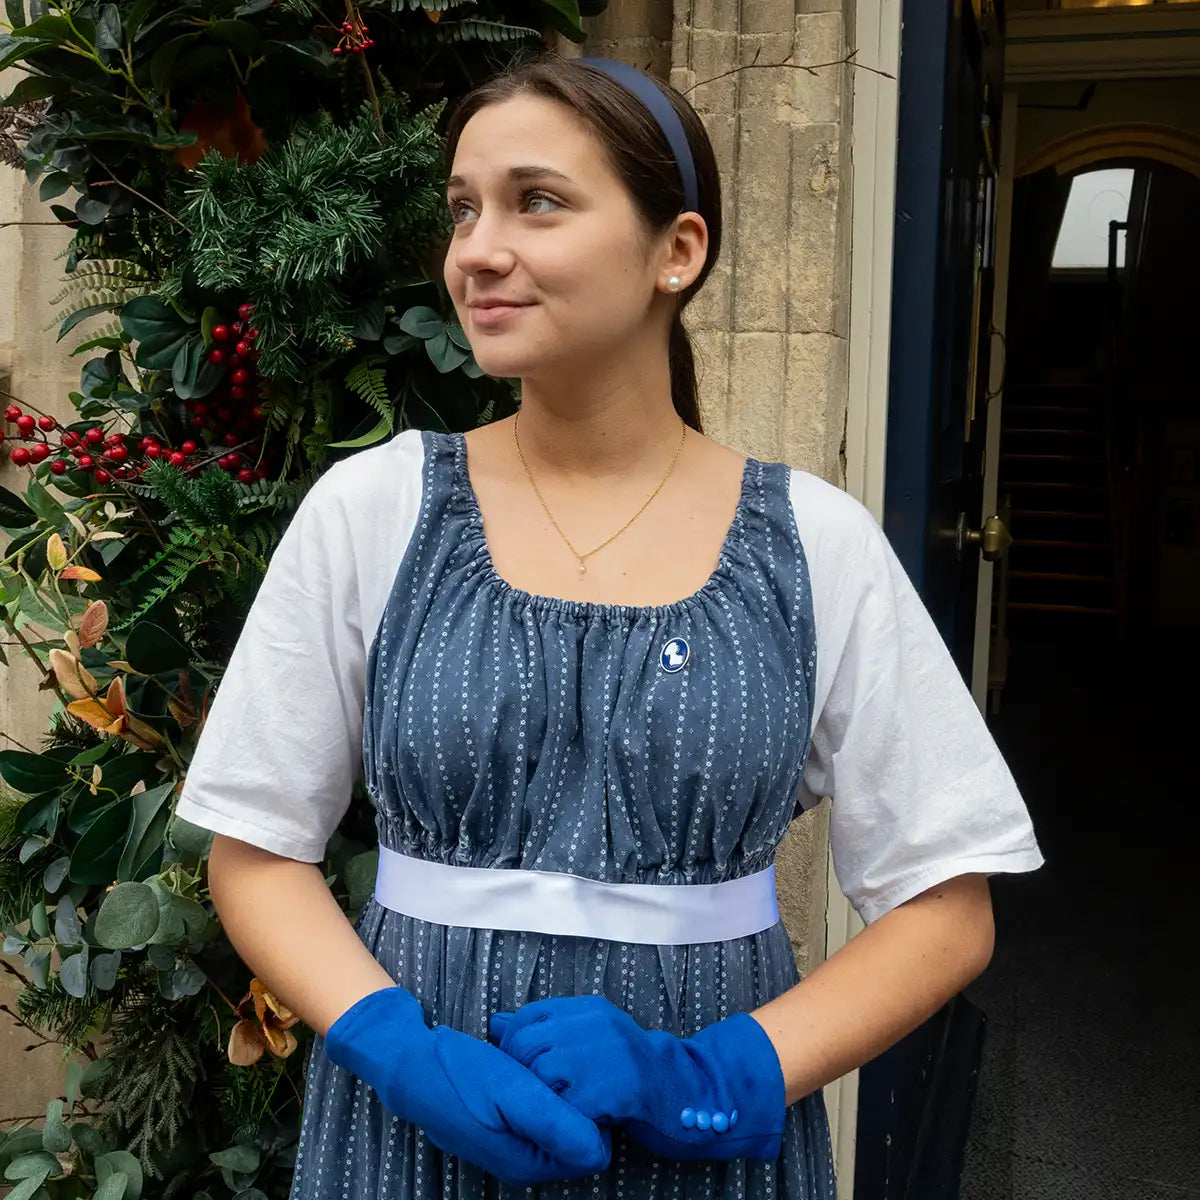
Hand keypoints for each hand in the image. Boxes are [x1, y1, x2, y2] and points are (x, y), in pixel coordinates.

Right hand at [324, 986, 610, 1185]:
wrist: (411, 1062)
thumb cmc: (460, 1075)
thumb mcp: (512, 1092)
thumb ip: (556, 1124)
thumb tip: (600, 1149)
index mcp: (529, 1164)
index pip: (593, 1150)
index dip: (593, 1113)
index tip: (577, 1081)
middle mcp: (524, 1162)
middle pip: (577, 1136)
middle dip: (575, 1102)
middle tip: (556, 1069)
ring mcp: (512, 1145)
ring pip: (559, 1120)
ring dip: (558, 1091)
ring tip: (538, 1064)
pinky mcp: (503, 1126)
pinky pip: (539, 1111)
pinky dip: (539, 1086)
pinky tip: (525, 1065)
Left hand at [489, 994, 785, 1161]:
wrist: (689, 1093)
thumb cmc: (631, 1070)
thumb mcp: (590, 1038)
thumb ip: (547, 1029)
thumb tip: (497, 1023)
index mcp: (588, 1009)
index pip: (526, 1017)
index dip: (516, 1046)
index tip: (528, 1068)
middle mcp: (596, 1024)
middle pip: (526, 1047)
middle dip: (525, 1075)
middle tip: (548, 1094)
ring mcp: (607, 1054)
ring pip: (542, 1076)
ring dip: (547, 1098)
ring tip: (568, 1106)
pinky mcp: (616, 1089)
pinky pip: (567, 1106)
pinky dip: (568, 1118)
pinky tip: (584, 1119)